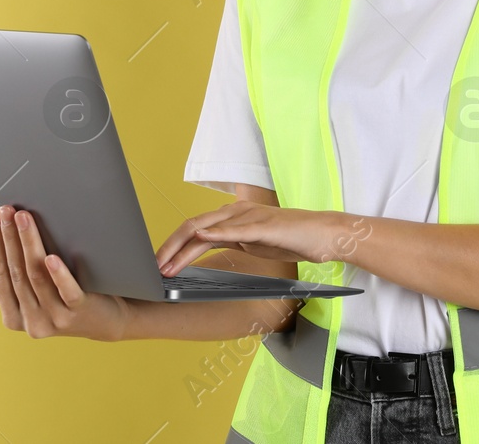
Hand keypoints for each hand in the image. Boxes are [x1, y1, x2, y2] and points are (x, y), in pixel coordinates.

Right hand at [0, 205, 135, 342]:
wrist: (106, 322)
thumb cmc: (61, 303)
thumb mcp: (24, 299)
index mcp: (13, 317)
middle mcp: (32, 322)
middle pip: (16, 272)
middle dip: (8, 237)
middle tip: (6, 209)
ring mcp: (56, 318)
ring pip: (36, 276)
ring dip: (28, 243)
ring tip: (23, 217)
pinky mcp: (80, 311)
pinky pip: (67, 291)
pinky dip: (58, 273)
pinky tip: (50, 256)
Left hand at [156, 203, 363, 275]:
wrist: (325, 234)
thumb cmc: (291, 238)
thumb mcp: (253, 242)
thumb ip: (230, 241)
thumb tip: (205, 248)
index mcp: (233, 217)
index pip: (194, 228)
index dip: (173, 245)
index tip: (158, 263)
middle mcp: (237, 212)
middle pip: (193, 226)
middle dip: (169, 248)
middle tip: (153, 267)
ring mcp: (249, 217)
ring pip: (207, 227)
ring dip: (183, 247)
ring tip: (167, 264)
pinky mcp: (263, 225)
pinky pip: (235, 229)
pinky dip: (215, 232)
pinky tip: (200, 238)